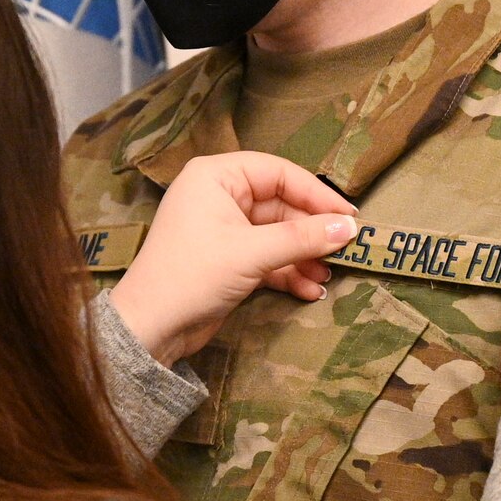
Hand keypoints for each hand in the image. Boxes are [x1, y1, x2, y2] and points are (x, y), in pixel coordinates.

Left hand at [109, 152, 357, 367]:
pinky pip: (268, 257)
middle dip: (312, 231)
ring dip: (304, 255)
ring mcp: (224, 229)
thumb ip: (302, 238)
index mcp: (216, 176)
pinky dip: (289, 271)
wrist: (150, 328)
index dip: (317, 194)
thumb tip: (350, 227)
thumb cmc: (192, 275)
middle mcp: (219, 195)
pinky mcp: (228, 259)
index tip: (349, 216)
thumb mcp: (252, 253)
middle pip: (281, 205)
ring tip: (329, 275)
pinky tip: (311, 290)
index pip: (279, 172)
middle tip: (346, 251)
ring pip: (277, 234)